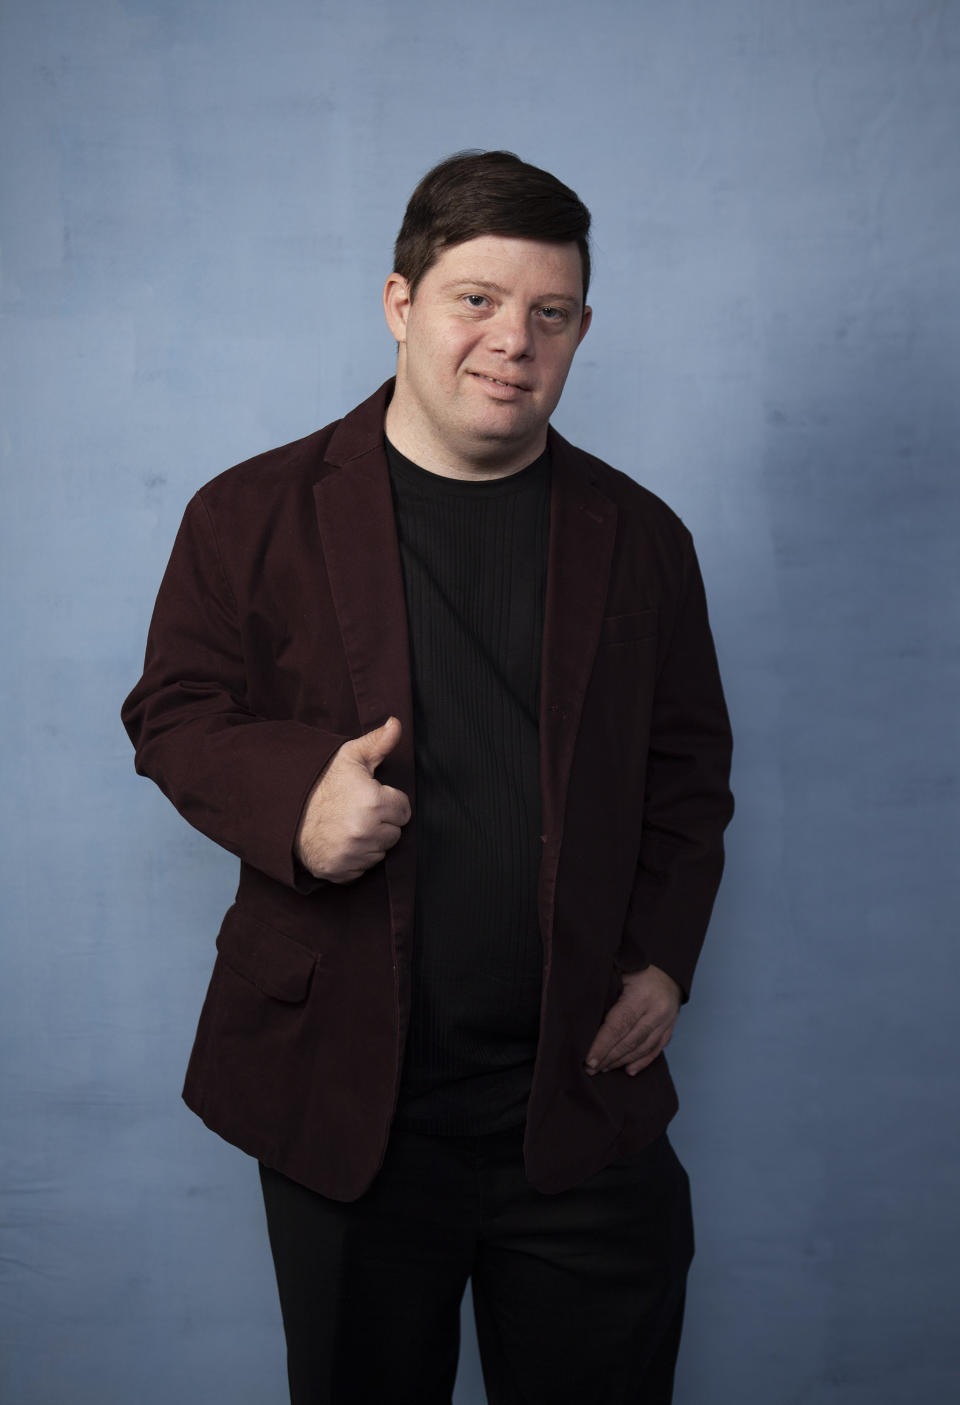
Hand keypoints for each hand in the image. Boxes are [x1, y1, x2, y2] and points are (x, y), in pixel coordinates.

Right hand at [295, 717, 410, 882]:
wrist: (283, 808)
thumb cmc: (319, 781)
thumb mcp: (349, 757)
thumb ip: (378, 742)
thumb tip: (396, 724)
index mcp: (374, 802)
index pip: (404, 811)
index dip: (389, 802)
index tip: (372, 797)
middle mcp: (365, 831)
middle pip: (394, 833)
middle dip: (381, 822)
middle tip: (357, 811)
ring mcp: (352, 854)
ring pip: (380, 852)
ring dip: (369, 842)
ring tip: (347, 825)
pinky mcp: (340, 871)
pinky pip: (362, 869)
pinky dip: (354, 859)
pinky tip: (339, 841)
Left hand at [585, 965, 680, 1077]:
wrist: (668, 965)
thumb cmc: (637, 966)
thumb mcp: (619, 971)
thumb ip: (605, 991)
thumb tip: (583, 1015)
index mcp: (642, 995)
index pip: (619, 1026)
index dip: (602, 1045)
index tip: (588, 1060)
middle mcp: (657, 1010)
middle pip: (630, 1041)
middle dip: (608, 1057)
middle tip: (590, 1068)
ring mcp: (667, 1020)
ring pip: (643, 1048)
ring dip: (622, 1061)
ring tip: (603, 1068)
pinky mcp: (671, 1027)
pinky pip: (656, 1049)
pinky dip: (642, 1061)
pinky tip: (629, 1070)